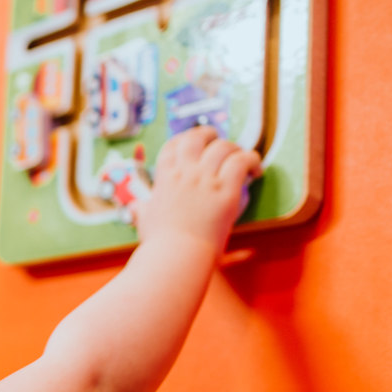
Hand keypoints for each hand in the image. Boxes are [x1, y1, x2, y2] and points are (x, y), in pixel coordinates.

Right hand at [130, 126, 261, 252]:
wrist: (176, 256)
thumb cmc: (160, 242)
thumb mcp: (145, 219)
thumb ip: (142, 209)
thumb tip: (135, 207)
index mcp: (165, 177)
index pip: (174, 145)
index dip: (185, 139)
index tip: (194, 142)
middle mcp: (185, 173)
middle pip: (198, 138)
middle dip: (211, 135)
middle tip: (220, 141)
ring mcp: (205, 181)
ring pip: (224, 147)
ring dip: (235, 148)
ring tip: (243, 157)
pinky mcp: (226, 192)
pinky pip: (242, 162)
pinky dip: (251, 160)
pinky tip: (256, 170)